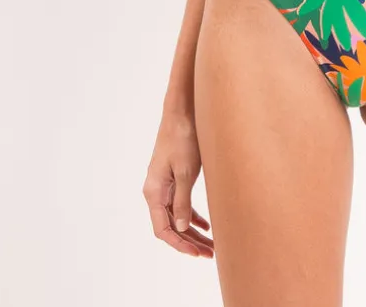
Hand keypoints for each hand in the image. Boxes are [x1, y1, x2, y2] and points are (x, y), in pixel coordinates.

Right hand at [142, 111, 214, 257]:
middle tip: (210, 254)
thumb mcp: (186, 171)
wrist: (182, 111)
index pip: (163, 229)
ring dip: (193, 232)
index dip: (179, 244)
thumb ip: (182, 200)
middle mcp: (156, 191)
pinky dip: (193, 216)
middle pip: (170, 226)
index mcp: (154, 191)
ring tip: (211, 245)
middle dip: (190, 242)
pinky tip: (207, 226)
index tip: (197, 253)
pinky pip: (181, 204)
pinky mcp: (174, 177)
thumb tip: (181, 227)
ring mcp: (164, 184)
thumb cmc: (183, 138)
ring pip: (177, 217)